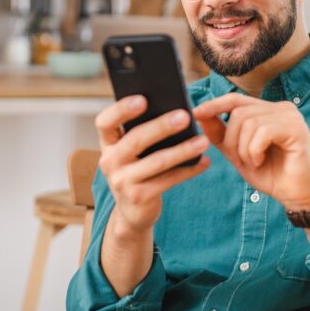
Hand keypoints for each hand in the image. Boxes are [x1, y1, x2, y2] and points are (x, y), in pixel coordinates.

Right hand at [95, 95, 210, 234]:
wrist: (133, 211)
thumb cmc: (139, 169)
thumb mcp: (133, 152)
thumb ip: (144, 132)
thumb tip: (175, 109)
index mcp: (108, 143)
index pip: (105, 122)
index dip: (121, 110)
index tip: (142, 99)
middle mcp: (110, 161)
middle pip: (136, 139)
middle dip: (162, 126)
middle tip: (185, 116)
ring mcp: (122, 181)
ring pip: (156, 161)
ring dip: (183, 150)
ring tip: (203, 141)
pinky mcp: (138, 197)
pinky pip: (168, 180)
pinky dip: (188, 170)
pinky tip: (204, 161)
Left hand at [193, 94, 309, 210]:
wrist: (297, 196)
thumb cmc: (271, 174)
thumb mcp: (238, 153)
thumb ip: (221, 134)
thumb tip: (199, 114)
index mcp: (269, 110)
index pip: (236, 99)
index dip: (215, 105)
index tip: (195, 113)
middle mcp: (281, 108)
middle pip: (238, 112)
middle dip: (231, 139)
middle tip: (240, 160)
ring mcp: (291, 116)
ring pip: (248, 122)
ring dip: (243, 149)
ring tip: (253, 162)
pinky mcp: (297, 128)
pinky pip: (262, 132)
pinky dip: (254, 150)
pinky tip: (261, 161)